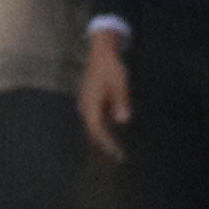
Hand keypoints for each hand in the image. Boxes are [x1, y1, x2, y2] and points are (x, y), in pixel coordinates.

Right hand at [77, 26, 129, 156]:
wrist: (102, 52)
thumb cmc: (112, 67)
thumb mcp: (120, 83)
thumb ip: (121, 101)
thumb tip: (123, 120)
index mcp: (91, 103)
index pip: (97, 130)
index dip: (107, 144)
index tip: (118, 154)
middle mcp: (85, 105)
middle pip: (94, 131)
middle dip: (106, 144)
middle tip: (119, 156)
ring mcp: (86, 103)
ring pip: (94, 125)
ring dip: (104, 137)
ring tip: (116, 148)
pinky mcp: (90, 100)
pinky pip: (96, 118)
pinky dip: (104, 127)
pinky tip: (113, 132)